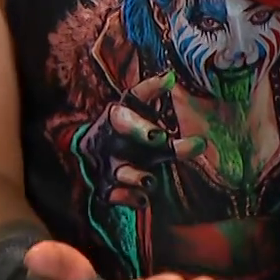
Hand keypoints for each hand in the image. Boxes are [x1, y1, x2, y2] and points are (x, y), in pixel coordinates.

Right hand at [76, 72, 205, 207]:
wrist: (90, 166)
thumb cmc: (129, 144)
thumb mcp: (148, 134)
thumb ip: (174, 138)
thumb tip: (189, 112)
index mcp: (122, 115)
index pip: (136, 96)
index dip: (152, 87)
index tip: (171, 80)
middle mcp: (112, 134)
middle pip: (122, 124)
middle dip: (139, 128)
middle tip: (159, 136)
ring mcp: (106, 163)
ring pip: (119, 167)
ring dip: (134, 174)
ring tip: (149, 181)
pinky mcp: (104, 187)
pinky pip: (113, 194)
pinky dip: (127, 197)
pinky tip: (141, 200)